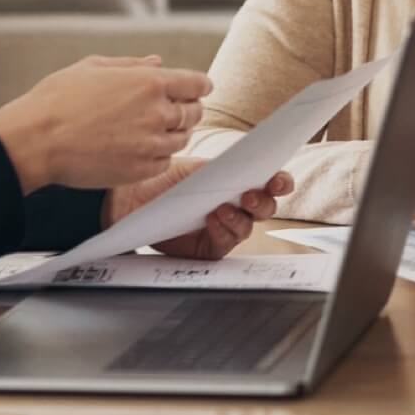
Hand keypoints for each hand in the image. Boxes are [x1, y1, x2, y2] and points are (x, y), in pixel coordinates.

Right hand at [0, 55, 211, 193]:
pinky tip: (141, 148)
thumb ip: (132, 65)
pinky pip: (165, 162)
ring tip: (153, 129)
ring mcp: (151, 144)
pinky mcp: (141, 170)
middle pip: (194, 112)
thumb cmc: (58, 99)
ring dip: (174, 132)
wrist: (36, 140)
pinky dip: (159, 154)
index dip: (199, 85)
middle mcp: (157, 113)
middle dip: (187, 108)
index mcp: (150, 82)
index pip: (198, 84)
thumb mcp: (94, 67)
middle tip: (173, 109)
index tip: (196, 89)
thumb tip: (158, 62)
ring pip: (182, 138)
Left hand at [103, 157, 294, 259]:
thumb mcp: (198, 169)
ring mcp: (226, 228)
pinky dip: (222, 231)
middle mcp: (237, 206)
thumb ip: (226, 170)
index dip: (280, 182)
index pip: (271, 183)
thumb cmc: (166, 180)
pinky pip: (226, 242)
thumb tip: (249, 167)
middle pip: (266, 208)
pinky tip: (212, 221)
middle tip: (250, 196)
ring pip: (247, 226)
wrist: (134, 198)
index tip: (277, 181)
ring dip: (239, 218)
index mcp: (240, 182)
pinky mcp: (211, 247)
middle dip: (263, 202)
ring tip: (221, 209)